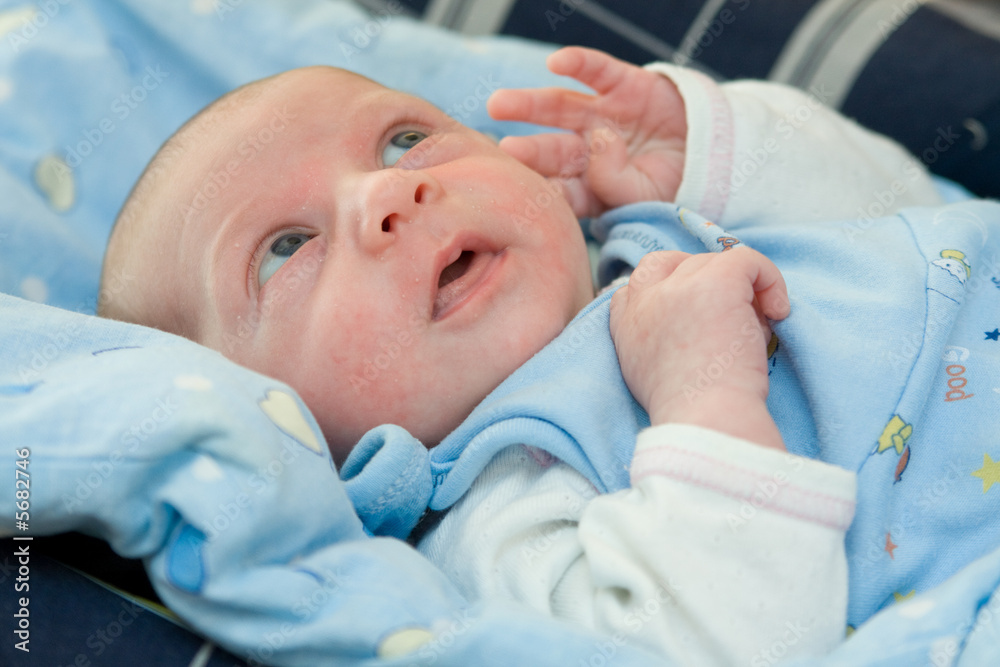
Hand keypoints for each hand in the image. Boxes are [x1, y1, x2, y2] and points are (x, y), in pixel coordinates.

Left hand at [488, 46, 685, 218]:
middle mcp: (588, 150)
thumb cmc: (673, 183)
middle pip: (550, 150)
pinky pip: (598, 71)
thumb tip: (597, 140)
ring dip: (530, 104)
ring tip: (498, 104)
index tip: (522, 193)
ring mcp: (602, 115)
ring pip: (560, 108)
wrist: (713, 154)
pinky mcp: (623, 85)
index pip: (560, 190)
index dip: (542, 190)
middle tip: (503, 148)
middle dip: (526, 150)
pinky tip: (557, 62)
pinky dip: (578, 63)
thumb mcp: (646, 195)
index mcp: (589, 186)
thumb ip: (614, 181)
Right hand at [609, 249, 789, 448]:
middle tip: (733, 314)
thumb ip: (658, 341)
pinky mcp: (716, 282)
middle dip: (705, 281)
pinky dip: (769, 279)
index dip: (673, 289)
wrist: (705, 420)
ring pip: (715, 264)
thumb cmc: (689, 413)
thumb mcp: (648, 375)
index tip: (699, 313)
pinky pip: (747, 260)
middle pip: (678, 264)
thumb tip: (700, 322)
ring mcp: (678, 287)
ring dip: (741, 292)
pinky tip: (778, 312)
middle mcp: (646, 299)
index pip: (639, 282)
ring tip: (753, 333)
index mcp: (626, 324)